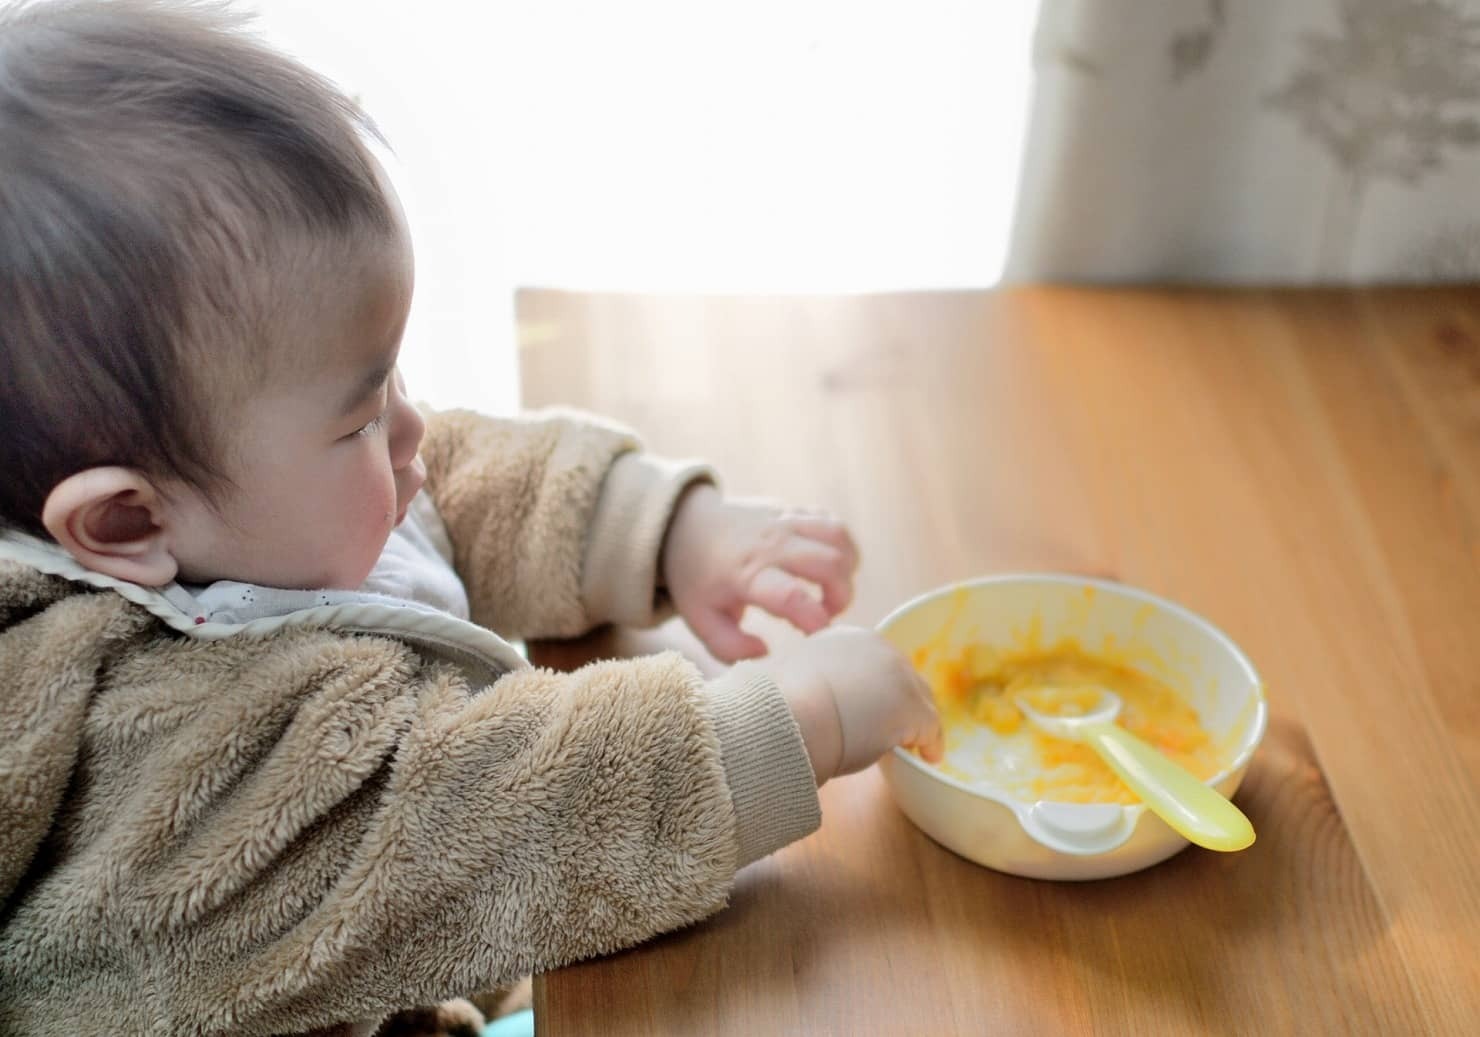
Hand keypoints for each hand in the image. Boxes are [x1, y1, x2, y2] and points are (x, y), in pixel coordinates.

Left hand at [662, 484, 857, 662]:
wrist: (686, 525)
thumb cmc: (697, 579)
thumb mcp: (701, 620)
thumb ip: (729, 648)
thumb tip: (765, 653)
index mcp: (745, 575)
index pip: (791, 595)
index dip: (815, 619)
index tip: (817, 635)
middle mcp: (769, 544)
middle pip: (828, 563)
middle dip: (841, 596)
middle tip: (825, 613)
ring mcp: (784, 522)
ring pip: (838, 537)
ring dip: (846, 569)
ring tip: (830, 589)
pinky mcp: (793, 511)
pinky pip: (833, 523)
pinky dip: (841, 547)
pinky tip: (826, 566)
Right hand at [754, 626, 943, 784]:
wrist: (787, 717)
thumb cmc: (780, 706)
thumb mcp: (793, 680)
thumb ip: (810, 683)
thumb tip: (805, 701)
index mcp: (846, 638)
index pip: (875, 662)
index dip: (878, 686)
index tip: (874, 707)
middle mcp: (877, 648)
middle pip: (903, 676)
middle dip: (903, 700)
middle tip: (899, 726)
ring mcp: (899, 676)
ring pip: (920, 699)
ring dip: (918, 721)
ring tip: (916, 743)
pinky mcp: (913, 708)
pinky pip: (930, 728)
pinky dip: (930, 743)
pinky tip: (928, 757)